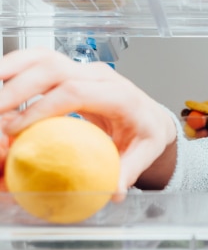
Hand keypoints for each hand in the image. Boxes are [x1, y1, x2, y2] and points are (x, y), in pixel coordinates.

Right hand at [0, 47, 176, 192]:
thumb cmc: (146, 133)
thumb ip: (129, 171)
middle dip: (18, 87)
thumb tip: (115, 192)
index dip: (42, 108)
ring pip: (43, 57)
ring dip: (11, 70)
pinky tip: (0, 81)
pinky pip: (39, 60)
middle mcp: (101, 76)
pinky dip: (16, 67)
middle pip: (54, 68)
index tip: (17, 128)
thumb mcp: (145, 153)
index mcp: (119, 95)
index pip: (75, 92)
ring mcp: (85, 68)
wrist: (150, 115)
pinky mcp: (73, 68)